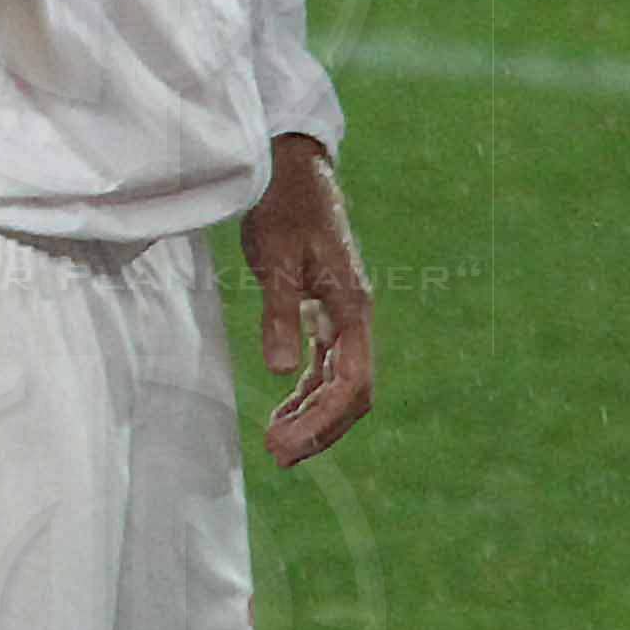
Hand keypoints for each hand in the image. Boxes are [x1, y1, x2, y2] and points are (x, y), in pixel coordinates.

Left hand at [239, 135, 372, 466]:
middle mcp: (355, 318)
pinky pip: (325, 365)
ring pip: (339, 382)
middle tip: (280, 458)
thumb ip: (280, 314)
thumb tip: (281, 371)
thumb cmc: (283, 209)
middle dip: (321, 429)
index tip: (286, 446)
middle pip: (352, 391)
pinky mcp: (326, 311)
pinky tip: (284, 411)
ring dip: (314, 416)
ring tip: (279, 447)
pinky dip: (307, 392)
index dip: (322, 421)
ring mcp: (343, 316)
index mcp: (353, 309)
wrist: (291, 172)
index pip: (351, 383)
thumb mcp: (274, 259)